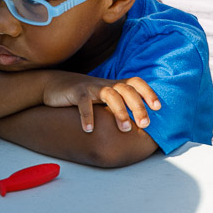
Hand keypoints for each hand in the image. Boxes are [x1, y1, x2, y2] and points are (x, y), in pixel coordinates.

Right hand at [42, 73, 160, 133]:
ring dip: (119, 111)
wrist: (55, 85)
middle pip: (127, 90)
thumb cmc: (84, 95)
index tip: (158, 108)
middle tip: (145, 124)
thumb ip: (119, 105)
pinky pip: (84, 103)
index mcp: (114, 85)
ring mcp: (91, 87)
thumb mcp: (103, 98)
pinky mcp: (76, 92)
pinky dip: (87, 116)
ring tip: (125, 129)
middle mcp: (106, 84)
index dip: (148, 92)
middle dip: (138, 107)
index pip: (136, 83)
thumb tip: (139, 124)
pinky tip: (88, 130)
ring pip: (110, 95)